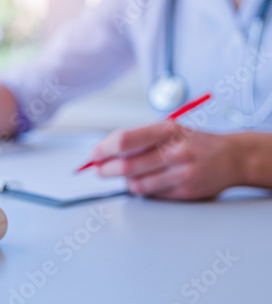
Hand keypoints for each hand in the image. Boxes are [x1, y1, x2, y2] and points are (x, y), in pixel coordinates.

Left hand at [91, 121, 241, 200]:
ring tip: (127, 174)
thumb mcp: (167, 129)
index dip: (103, 150)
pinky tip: (148, 180)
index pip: (124, 141)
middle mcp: (175, 152)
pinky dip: (143, 189)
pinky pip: (152, 195)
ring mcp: (181, 174)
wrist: (232, 157)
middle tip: (99, 170)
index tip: (93, 155)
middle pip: (126, 167)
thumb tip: (102, 152)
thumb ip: (137, 139)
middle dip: (106, 170)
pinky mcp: (185, 192)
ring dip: (125, 181)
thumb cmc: (192, 141)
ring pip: (136, 185)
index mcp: (166, 130)